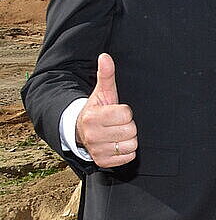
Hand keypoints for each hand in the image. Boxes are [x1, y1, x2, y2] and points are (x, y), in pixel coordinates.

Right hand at [75, 53, 136, 167]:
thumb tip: (105, 57)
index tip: (116, 112)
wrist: (80, 131)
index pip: (126, 114)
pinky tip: (116, 143)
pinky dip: (125, 152)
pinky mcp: (102, 162)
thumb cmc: (96, 110)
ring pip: (131, 145)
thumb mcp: (102, 92)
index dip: (125, 112)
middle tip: (116, 123)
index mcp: (93, 117)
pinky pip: (128, 157)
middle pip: (130, 130)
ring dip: (127, 139)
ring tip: (116, 133)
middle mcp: (92, 135)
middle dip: (127, 126)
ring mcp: (97, 150)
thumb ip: (106, 74)